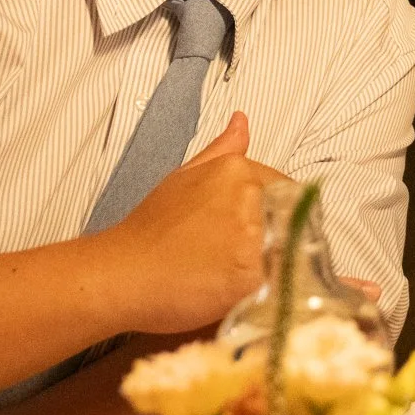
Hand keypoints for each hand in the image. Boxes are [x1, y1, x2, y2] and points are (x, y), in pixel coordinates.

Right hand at [95, 113, 288, 334]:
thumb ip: (222, 150)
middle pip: (293, 219)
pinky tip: (245, 294)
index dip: (275, 216)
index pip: (285, 190)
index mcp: (238, 170)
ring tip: (241, 279)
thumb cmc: (149, 231)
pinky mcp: (251, 273)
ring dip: (277, 265)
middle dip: (279, 239)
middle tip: (245, 260)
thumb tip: (242, 120)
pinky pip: (280, 281)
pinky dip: (270, 289)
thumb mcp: (185, 177)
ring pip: (291, 250)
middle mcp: (250, 196)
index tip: (255, 234)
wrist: (122, 274)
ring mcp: (252, 234)